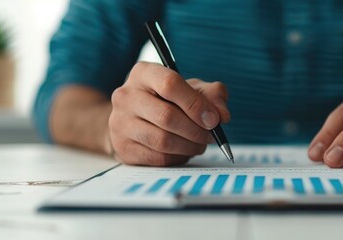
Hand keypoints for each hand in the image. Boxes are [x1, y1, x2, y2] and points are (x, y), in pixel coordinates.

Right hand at [109, 62, 229, 165]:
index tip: (214, 119)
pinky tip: (184, 151)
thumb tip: (222, 115)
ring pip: (162, 141)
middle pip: (167, 116)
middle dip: (196, 130)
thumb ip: (213, 95)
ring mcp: (120, 123)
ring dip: (189, 146)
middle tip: (211, 136)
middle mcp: (126, 96)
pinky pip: (157, 158)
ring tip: (200, 144)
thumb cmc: (168, 100)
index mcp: (143, 73)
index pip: (170, 84)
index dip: (196, 104)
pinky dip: (178, 157)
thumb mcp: (192, 89)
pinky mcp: (122, 147)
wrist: (135, 119)